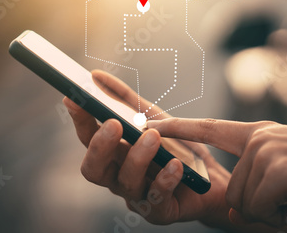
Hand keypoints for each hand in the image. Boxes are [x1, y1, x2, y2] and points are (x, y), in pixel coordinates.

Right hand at [63, 70, 233, 227]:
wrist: (212, 178)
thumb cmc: (177, 146)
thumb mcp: (152, 116)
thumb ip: (124, 99)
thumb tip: (95, 75)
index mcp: (113, 153)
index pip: (87, 138)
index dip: (79, 119)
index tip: (74, 97)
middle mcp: (118, 175)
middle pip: (93, 168)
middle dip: (99, 146)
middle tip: (114, 124)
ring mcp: (137, 196)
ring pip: (125, 182)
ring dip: (137, 157)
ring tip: (153, 137)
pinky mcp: (159, 212)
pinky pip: (156, 199)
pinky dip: (165, 180)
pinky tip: (176, 166)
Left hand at [147, 118, 286, 225]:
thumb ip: (256, 184)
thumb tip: (233, 212)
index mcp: (258, 135)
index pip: (209, 129)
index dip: (179, 129)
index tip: (151, 124)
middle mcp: (258, 139)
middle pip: (234, 191)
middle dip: (259, 206)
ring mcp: (266, 152)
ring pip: (246, 202)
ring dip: (275, 211)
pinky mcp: (276, 170)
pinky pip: (261, 208)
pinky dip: (283, 215)